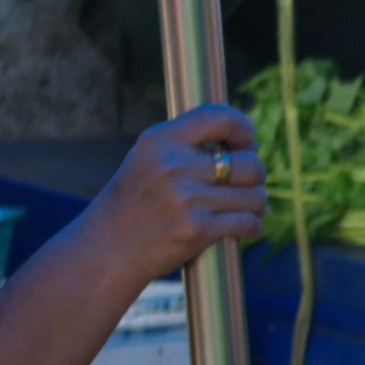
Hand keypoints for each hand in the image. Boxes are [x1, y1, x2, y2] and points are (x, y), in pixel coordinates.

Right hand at [63, 106, 263, 277]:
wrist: (109, 247)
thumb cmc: (137, 200)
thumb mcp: (151, 158)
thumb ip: (192, 145)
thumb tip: (253, 144)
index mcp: (162, 140)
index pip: (220, 117)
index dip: (244, 128)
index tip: (245, 143)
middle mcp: (175, 165)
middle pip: (249, 163)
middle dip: (254, 175)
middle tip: (243, 185)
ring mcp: (187, 199)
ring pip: (254, 196)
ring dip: (255, 203)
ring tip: (243, 207)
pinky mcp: (197, 230)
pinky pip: (248, 222)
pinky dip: (251, 226)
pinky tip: (242, 226)